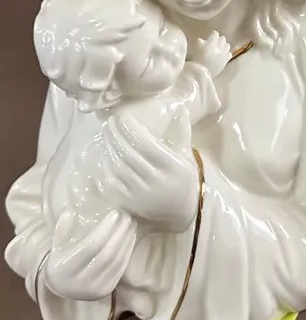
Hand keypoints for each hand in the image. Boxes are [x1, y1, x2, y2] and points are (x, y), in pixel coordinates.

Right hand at [45, 209, 135, 301]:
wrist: (64, 289)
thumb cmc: (62, 262)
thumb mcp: (57, 247)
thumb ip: (63, 230)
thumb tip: (70, 212)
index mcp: (65, 269)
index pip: (89, 247)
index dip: (105, 229)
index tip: (115, 213)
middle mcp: (80, 281)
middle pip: (106, 255)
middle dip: (120, 233)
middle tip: (127, 216)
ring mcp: (95, 288)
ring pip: (116, 262)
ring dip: (126, 240)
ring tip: (131, 224)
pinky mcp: (107, 290)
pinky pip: (120, 268)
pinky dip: (128, 251)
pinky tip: (131, 237)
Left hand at [104, 115, 198, 230]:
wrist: (184, 211)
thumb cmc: (184, 178)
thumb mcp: (186, 155)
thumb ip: (182, 131)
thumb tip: (180, 108)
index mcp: (171, 165)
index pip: (145, 143)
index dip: (130, 129)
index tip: (121, 117)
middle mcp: (155, 180)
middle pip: (129, 154)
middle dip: (116, 135)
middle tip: (108, 122)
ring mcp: (141, 194)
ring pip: (119, 167)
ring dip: (109, 149)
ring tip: (105, 135)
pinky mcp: (130, 204)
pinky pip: (113, 183)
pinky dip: (106, 168)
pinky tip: (104, 156)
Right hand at [193, 30, 230, 77]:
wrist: (201, 71)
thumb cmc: (197, 58)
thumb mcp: (196, 47)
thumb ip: (200, 41)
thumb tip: (203, 40)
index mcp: (212, 42)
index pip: (215, 34)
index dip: (213, 34)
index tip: (212, 34)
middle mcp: (220, 46)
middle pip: (223, 38)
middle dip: (219, 39)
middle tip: (216, 41)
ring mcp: (224, 53)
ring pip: (227, 45)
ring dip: (224, 45)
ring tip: (220, 47)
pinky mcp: (226, 60)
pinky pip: (229, 53)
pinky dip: (227, 53)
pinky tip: (224, 54)